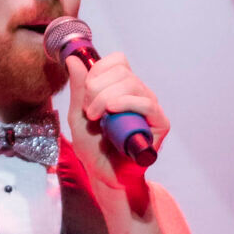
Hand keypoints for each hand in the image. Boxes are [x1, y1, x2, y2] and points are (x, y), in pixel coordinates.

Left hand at [66, 51, 169, 190]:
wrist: (104, 174)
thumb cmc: (94, 147)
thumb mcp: (78, 115)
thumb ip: (78, 89)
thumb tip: (73, 59)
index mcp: (122, 88)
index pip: (117, 61)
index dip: (98, 71)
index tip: (85, 93)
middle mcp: (138, 94)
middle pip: (121, 71)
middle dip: (96, 89)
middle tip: (89, 111)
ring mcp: (150, 107)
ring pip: (131, 84)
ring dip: (106, 98)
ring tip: (96, 118)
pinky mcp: (159, 123)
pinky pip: (147, 104)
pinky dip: (126, 103)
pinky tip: (112, 112)